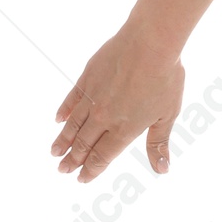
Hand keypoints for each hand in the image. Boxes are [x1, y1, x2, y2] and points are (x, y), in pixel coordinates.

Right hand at [52, 31, 184, 182]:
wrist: (150, 43)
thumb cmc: (165, 79)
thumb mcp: (167, 115)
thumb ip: (158, 144)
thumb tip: (162, 170)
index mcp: (124, 129)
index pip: (103, 156)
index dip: (91, 169)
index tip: (81, 178)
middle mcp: (104, 117)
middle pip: (84, 143)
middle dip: (73, 159)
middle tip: (62, 170)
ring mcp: (92, 97)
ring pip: (73, 124)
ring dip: (63, 140)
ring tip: (54, 152)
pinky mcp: (87, 78)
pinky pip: (71, 99)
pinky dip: (64, 111)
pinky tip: (58, 119)